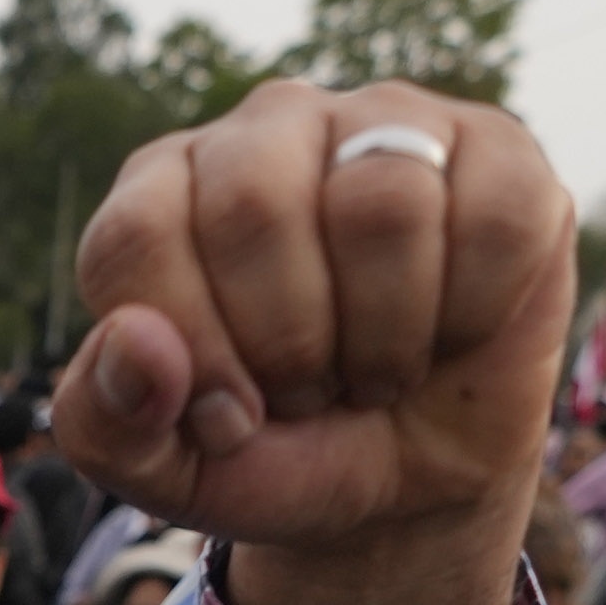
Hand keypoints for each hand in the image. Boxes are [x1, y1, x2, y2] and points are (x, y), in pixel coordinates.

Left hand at [41, 79, 573, 564]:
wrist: (407, 482)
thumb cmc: (274, 450)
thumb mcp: (168, 469)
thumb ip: (107, 421)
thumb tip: (134, 341)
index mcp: (164, 187)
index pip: (138, 235)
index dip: (191, 354)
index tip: (229, 419)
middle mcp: (268, 128)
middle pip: (253, 204)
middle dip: (288, 343)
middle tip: (312, 385)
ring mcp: (386, 122)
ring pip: (381, 206)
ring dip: (384, 336)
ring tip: (378, 365)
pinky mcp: (498, 149)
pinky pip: (491, 219)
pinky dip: (470, 313)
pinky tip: (452, 329)